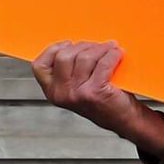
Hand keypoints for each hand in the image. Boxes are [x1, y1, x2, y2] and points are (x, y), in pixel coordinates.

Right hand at [31, 40, 163, 154]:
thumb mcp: (76, 88)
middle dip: (84, 46)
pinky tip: (118, 55)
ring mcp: (77, 94)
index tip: (70, 44)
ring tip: (111, 50)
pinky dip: (113, 55)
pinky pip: (103, 63)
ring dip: (102, 49)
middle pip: (64, 55)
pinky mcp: (95, 92)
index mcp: (53, 91)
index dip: (53, 50)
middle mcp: (61, 94)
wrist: (123, 120)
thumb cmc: (103, 100)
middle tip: (98, 47)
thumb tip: (73, 43)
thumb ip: (68, 71)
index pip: (40, 65)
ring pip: (85, 57)